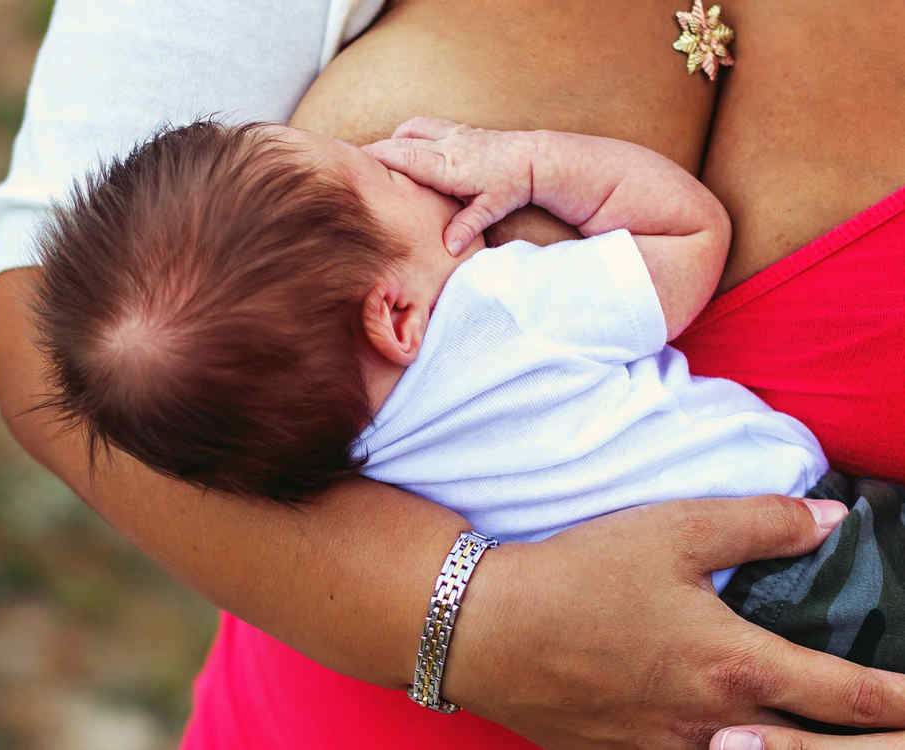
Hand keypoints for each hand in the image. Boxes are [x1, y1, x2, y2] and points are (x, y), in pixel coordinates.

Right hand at [362, 116, 537, 253]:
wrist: (535, 159)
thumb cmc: (511, 186)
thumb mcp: (491, 209)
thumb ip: (466, 226)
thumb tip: (448, 248)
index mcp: (449, 165)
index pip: (404, 157)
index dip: (377, 157)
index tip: (354, 162)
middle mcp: (447, 145)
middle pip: (399, 142)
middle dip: (374, 149)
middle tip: (349, 161)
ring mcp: (451, 134)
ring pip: (410, 129)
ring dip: (391, 140)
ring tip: (375, 158)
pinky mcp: (457, 130)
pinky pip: (422, 125)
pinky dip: (407, 133)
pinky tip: (404, 148)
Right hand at [446, 494, 904, 748]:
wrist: (478, 629)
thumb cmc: (576, 575)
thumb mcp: (670, 529)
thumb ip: (760, 522)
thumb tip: (827, 517)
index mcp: (735, 665)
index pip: (852, 697)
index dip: (904, 701)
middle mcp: (715, 724)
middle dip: (861, 744)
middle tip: (882, 730)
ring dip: (784, 746)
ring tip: (794, 729)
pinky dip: (722, 749)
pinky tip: (716, 730)